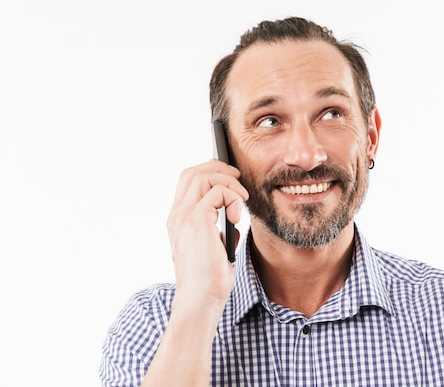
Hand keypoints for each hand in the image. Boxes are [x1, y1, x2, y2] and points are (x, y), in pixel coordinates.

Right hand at [166, 160, 248, 303]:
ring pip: (202, 176)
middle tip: (238, 177)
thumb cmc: (209, 280)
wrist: (201, 299)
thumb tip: (232, 217)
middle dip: (218, 168)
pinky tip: (236, 217)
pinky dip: (233, 198)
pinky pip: (217, 192)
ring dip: (228, 183)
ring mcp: (184, 216)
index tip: (230, 179)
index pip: (187, 183)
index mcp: (178, 221)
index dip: (209, 173)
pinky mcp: (197, 220)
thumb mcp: (214, 247)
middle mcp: (177, 215)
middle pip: (192, 172)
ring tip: (241, 200)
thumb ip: (217, 229)